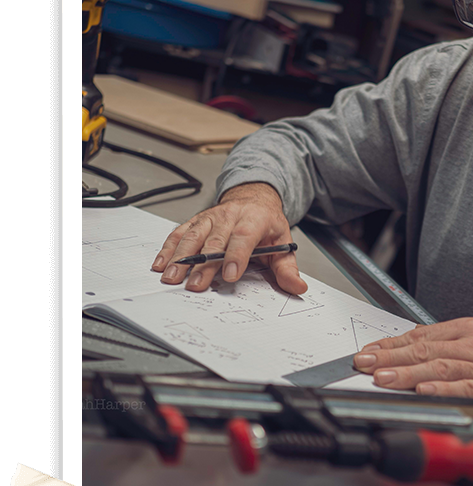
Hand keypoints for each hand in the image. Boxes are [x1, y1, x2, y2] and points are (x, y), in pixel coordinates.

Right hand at [151, 182, 307, 294]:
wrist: (254, 198)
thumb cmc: (266, 224)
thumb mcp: (283, 243)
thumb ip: (288, 268)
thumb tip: (297, 287)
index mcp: (255, 218)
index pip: (244, 236)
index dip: (236, 255)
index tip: (230, 275)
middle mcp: (230, 215)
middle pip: (215, 241)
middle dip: (204, 264)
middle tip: (196, 285)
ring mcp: (211, 217)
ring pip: (194, 236)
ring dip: (181, 257)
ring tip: (172, 276)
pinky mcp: (196, 221)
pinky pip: (180, 233)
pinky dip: (168, 248)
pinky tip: (161, 263)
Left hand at [353, 317, 472, 403]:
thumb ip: (448, 337)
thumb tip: (412, 341)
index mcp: (470, 330)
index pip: (423, 336)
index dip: (392, 344)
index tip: (368, 351)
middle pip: (427, 350)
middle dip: (391, 357)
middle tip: (364, 363)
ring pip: (442, 368)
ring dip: (409, 373)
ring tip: (383, 378)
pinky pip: (469, 390)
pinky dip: (446, 390)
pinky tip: (425, 391)